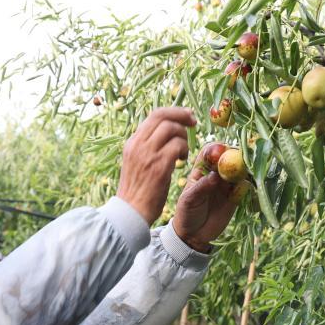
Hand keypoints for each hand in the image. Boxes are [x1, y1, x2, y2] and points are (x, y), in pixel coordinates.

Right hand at [117, 107, 194, 223]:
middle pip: (163, 116)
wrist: (130, 212)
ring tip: (184, 152)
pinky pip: (177, 146)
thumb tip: (162, 134)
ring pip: (172, 129)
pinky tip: (183, 161)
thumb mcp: (135, 163)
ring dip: (183, 138)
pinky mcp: (159, 166)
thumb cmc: (136, 191)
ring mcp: (147, 154)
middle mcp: (138, 144)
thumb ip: (146, 147)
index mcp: (132, 142)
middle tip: (194, 123)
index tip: (186, 116)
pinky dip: (184, 150)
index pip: (154, 115)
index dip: (174, 112)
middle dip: (182, 116)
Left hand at [172, 144, 244, 251]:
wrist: (193, 235)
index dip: (217, 149)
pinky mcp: (236, 196)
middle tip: (240, 161)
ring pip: (239, 171)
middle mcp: (216, 173)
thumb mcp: (189, 199)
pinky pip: (245, 187)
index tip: (223, 152)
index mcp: (200, 169)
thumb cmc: (186, 213)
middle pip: (228, 158)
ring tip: (246, 174)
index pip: (210, 152)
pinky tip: (248, 187)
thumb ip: (201, 187)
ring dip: (245, 170)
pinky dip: (248, 185)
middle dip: (236, 157)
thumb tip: (215, 175)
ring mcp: (227, 184)